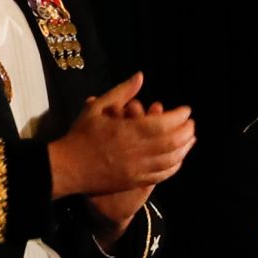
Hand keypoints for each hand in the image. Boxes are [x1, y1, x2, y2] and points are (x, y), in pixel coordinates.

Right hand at [43, 73, 193, 201]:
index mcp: (128, 130)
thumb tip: (140, 76)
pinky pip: (162, 175)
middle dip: (187, 131)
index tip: (185, 110)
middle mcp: (136, 151)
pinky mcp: (134, 181)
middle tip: (190, 123)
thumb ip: (122, 92)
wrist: (67, 167)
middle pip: (173, 141)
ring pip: (171, 160)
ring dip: (185, 149)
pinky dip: (174, 166)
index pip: (164, 123)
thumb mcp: (97, 107)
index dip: (179, 116)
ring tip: (190, 139)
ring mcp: (137, 168)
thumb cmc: (80, 135)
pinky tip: (178, 158)